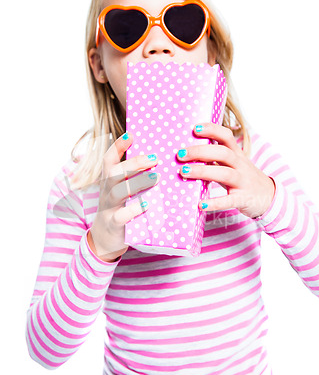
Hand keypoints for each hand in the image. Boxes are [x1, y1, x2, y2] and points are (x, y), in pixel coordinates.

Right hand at [88, 132, 159, 261]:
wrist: (104, 239)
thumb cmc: (120, 210)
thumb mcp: (122, 192)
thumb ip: (133, 178)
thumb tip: (158, 161)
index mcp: (109, 182)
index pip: (108, 160)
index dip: (117, 147)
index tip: (130, 135)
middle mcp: (107, 192)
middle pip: (114, 172)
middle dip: (134, 163)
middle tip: (155, 158)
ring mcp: (109, 208)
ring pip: (118, 191)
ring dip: (137, 182)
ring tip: (155, 177)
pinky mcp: (114, 224)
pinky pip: (122, 215)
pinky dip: (135, 209)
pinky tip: (148, 204)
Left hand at [177, 123, 274, 218]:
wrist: (269, 198)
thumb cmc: (243, 179)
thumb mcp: (233, 164)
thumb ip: (215, 158)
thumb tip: (186, 153)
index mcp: (237, 154)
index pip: (226, 136)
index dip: (212, 130)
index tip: (194, 128)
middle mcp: (241, 165)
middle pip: (223, 153)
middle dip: (200, 151)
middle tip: (180, 154)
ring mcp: (243, 182)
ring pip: (225, 173)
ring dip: (203, 171)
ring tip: (184, 172)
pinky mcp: (243, 199)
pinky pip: (228, 200)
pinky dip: (214, 203)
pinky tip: (200, 205)